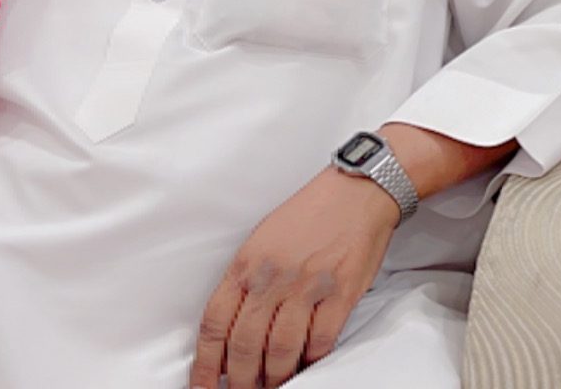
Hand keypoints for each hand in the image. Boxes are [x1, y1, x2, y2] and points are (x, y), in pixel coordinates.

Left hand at [188, 169, 398, 388]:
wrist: (357, 191)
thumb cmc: (310, 215)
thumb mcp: (262, 240)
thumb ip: (246, 282)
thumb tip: (234, 329)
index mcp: (246, 265)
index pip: (214, 325)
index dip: (205, 364)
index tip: (203, 386)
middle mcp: (272, 278)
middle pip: (245, 345)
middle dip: (240, 380)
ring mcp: (307, 286)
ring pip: (281, 349)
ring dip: (275, 377)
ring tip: (273, 386)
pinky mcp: (341, 292)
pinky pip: (321, 340)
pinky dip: (311, 361)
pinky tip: (306, 366)